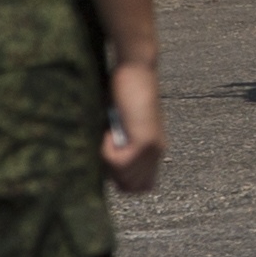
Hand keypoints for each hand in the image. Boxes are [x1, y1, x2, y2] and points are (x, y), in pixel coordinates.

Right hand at [102, 61, 164, 193]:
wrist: (137, 69)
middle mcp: (157, 153)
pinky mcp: (144, 142)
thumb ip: (118, 145)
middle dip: (112, 172)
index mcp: (154, 150)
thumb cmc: (123, 92)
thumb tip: (98, 169)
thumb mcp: (121, 125)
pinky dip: (106, 149)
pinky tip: (108, 129)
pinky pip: (117, 162)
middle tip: (106, 144)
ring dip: (107, 159)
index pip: (140, 187)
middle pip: (131, 187)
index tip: (109, 154)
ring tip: (108, 133)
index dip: (119, 177)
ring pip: (122, 177)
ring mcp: (152, 149)